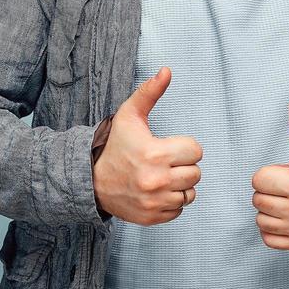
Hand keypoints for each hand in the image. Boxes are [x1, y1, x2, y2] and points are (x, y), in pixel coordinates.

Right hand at [93, 67, 202, 224]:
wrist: (92, 181)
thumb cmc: (116, 145)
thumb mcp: (129, 115)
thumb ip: (149, 92)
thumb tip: (167, 70)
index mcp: (155, 154)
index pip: (196, 151)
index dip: (184, 146)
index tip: (168, 146)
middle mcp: (156, 181)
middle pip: (196, 173)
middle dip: (183, 165)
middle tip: (164, 161)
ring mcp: (155, 202)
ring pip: (190, 193)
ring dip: (179, 185)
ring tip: (161, 176)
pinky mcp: (153, 217)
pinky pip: (179, 210)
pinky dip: (171, 201)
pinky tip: (157, 191)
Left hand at [251, 100, 288, 249]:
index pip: (258, 180)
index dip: (269, 172)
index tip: (286, 172)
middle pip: (257, 200)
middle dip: (269, 190)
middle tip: (288, 186)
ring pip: (260, 220)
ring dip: (269, 210)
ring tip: (288, 201)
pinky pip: (268, 239)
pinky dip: (272, 229)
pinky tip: (285, 216)